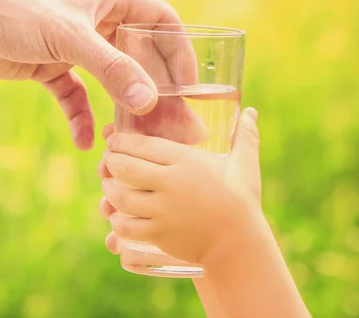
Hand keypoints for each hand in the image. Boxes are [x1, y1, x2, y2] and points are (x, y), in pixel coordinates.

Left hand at [0, 0, 191, 149]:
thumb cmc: (14, 11)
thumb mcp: (70, 37)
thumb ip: (112, 68)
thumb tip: (149, 102)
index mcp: (110, 0)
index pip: (161, 22)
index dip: (179, 52)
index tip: (189, 87)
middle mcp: (97, 21)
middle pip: (138, 58)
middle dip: (152, 92)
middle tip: (168, 127)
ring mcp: (74, 46)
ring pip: (109, 81)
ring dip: (120, 109)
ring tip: (134, 140)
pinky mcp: (50, 66)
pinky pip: (75, 96)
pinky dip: (80, 117)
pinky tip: (85, 142)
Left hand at [99, 108, 261, 264]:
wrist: (239, 245)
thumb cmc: (241, 202)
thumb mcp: (245, 166)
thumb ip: (245, 137)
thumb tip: (251, 112)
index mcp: (187, 162)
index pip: (144, 145)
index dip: (122, 142)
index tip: (114, 141)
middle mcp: (171, 184)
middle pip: (126, 168)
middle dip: (111, 162)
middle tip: (107, 161)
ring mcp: (163, 211)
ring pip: (121, 197)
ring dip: (109, 190)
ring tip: (107, 185)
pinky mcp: (159, 234)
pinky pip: (126, 227)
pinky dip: (116, 221)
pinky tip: (115, 215)